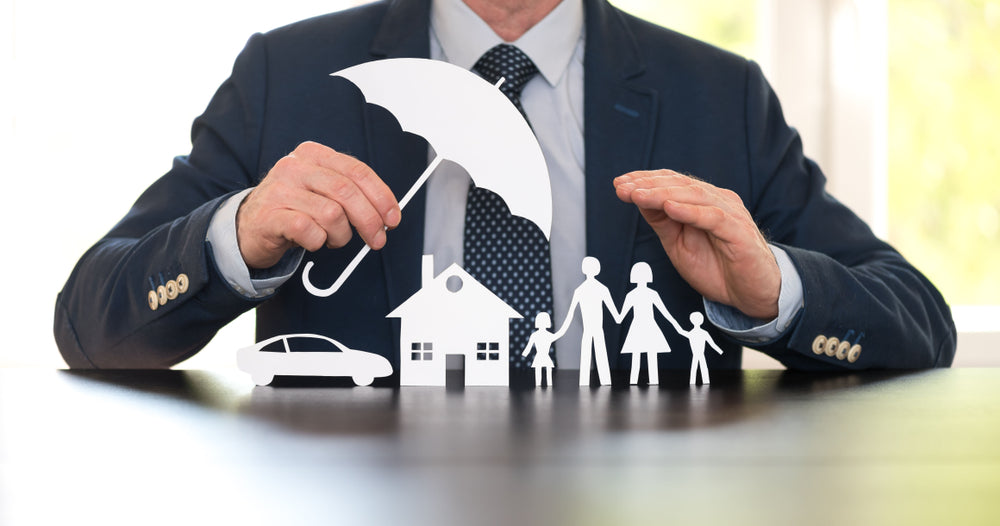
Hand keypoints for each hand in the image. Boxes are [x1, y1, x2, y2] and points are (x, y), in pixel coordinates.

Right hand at [236, 142, 400, 268]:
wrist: (248, 226)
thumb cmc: (293, 208)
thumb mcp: (321, 190)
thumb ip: (350, 193)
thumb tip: (387, 211)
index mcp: (314, 155)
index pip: (357, 171)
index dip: (381, 196)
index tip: (392, 218)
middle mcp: (295, 167)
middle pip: (347, 192)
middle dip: (369, 220)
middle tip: (377, 240)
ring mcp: (280, 189)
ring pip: (332, 214)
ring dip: (340, 235)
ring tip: (333, 239)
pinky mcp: (270, 215)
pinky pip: (309, 231)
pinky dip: (318, 242)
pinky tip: (313, 241)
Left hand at [614, 170, 779, 319]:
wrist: (752, 294)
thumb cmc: (718, 268)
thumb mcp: (678, 245)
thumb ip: (662, 222)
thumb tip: (638, 199)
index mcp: (704, 202)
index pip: (672, 182)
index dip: (645, 180)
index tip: (619, 183)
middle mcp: (718, 201)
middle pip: (680, 185)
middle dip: (647, 185)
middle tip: (622, 187)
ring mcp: (730, 214)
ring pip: (694, 196)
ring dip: (662, 194)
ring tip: (638, 195)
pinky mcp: (739, 233)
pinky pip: (714, 217)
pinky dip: (691, 211)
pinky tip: (669, 207)